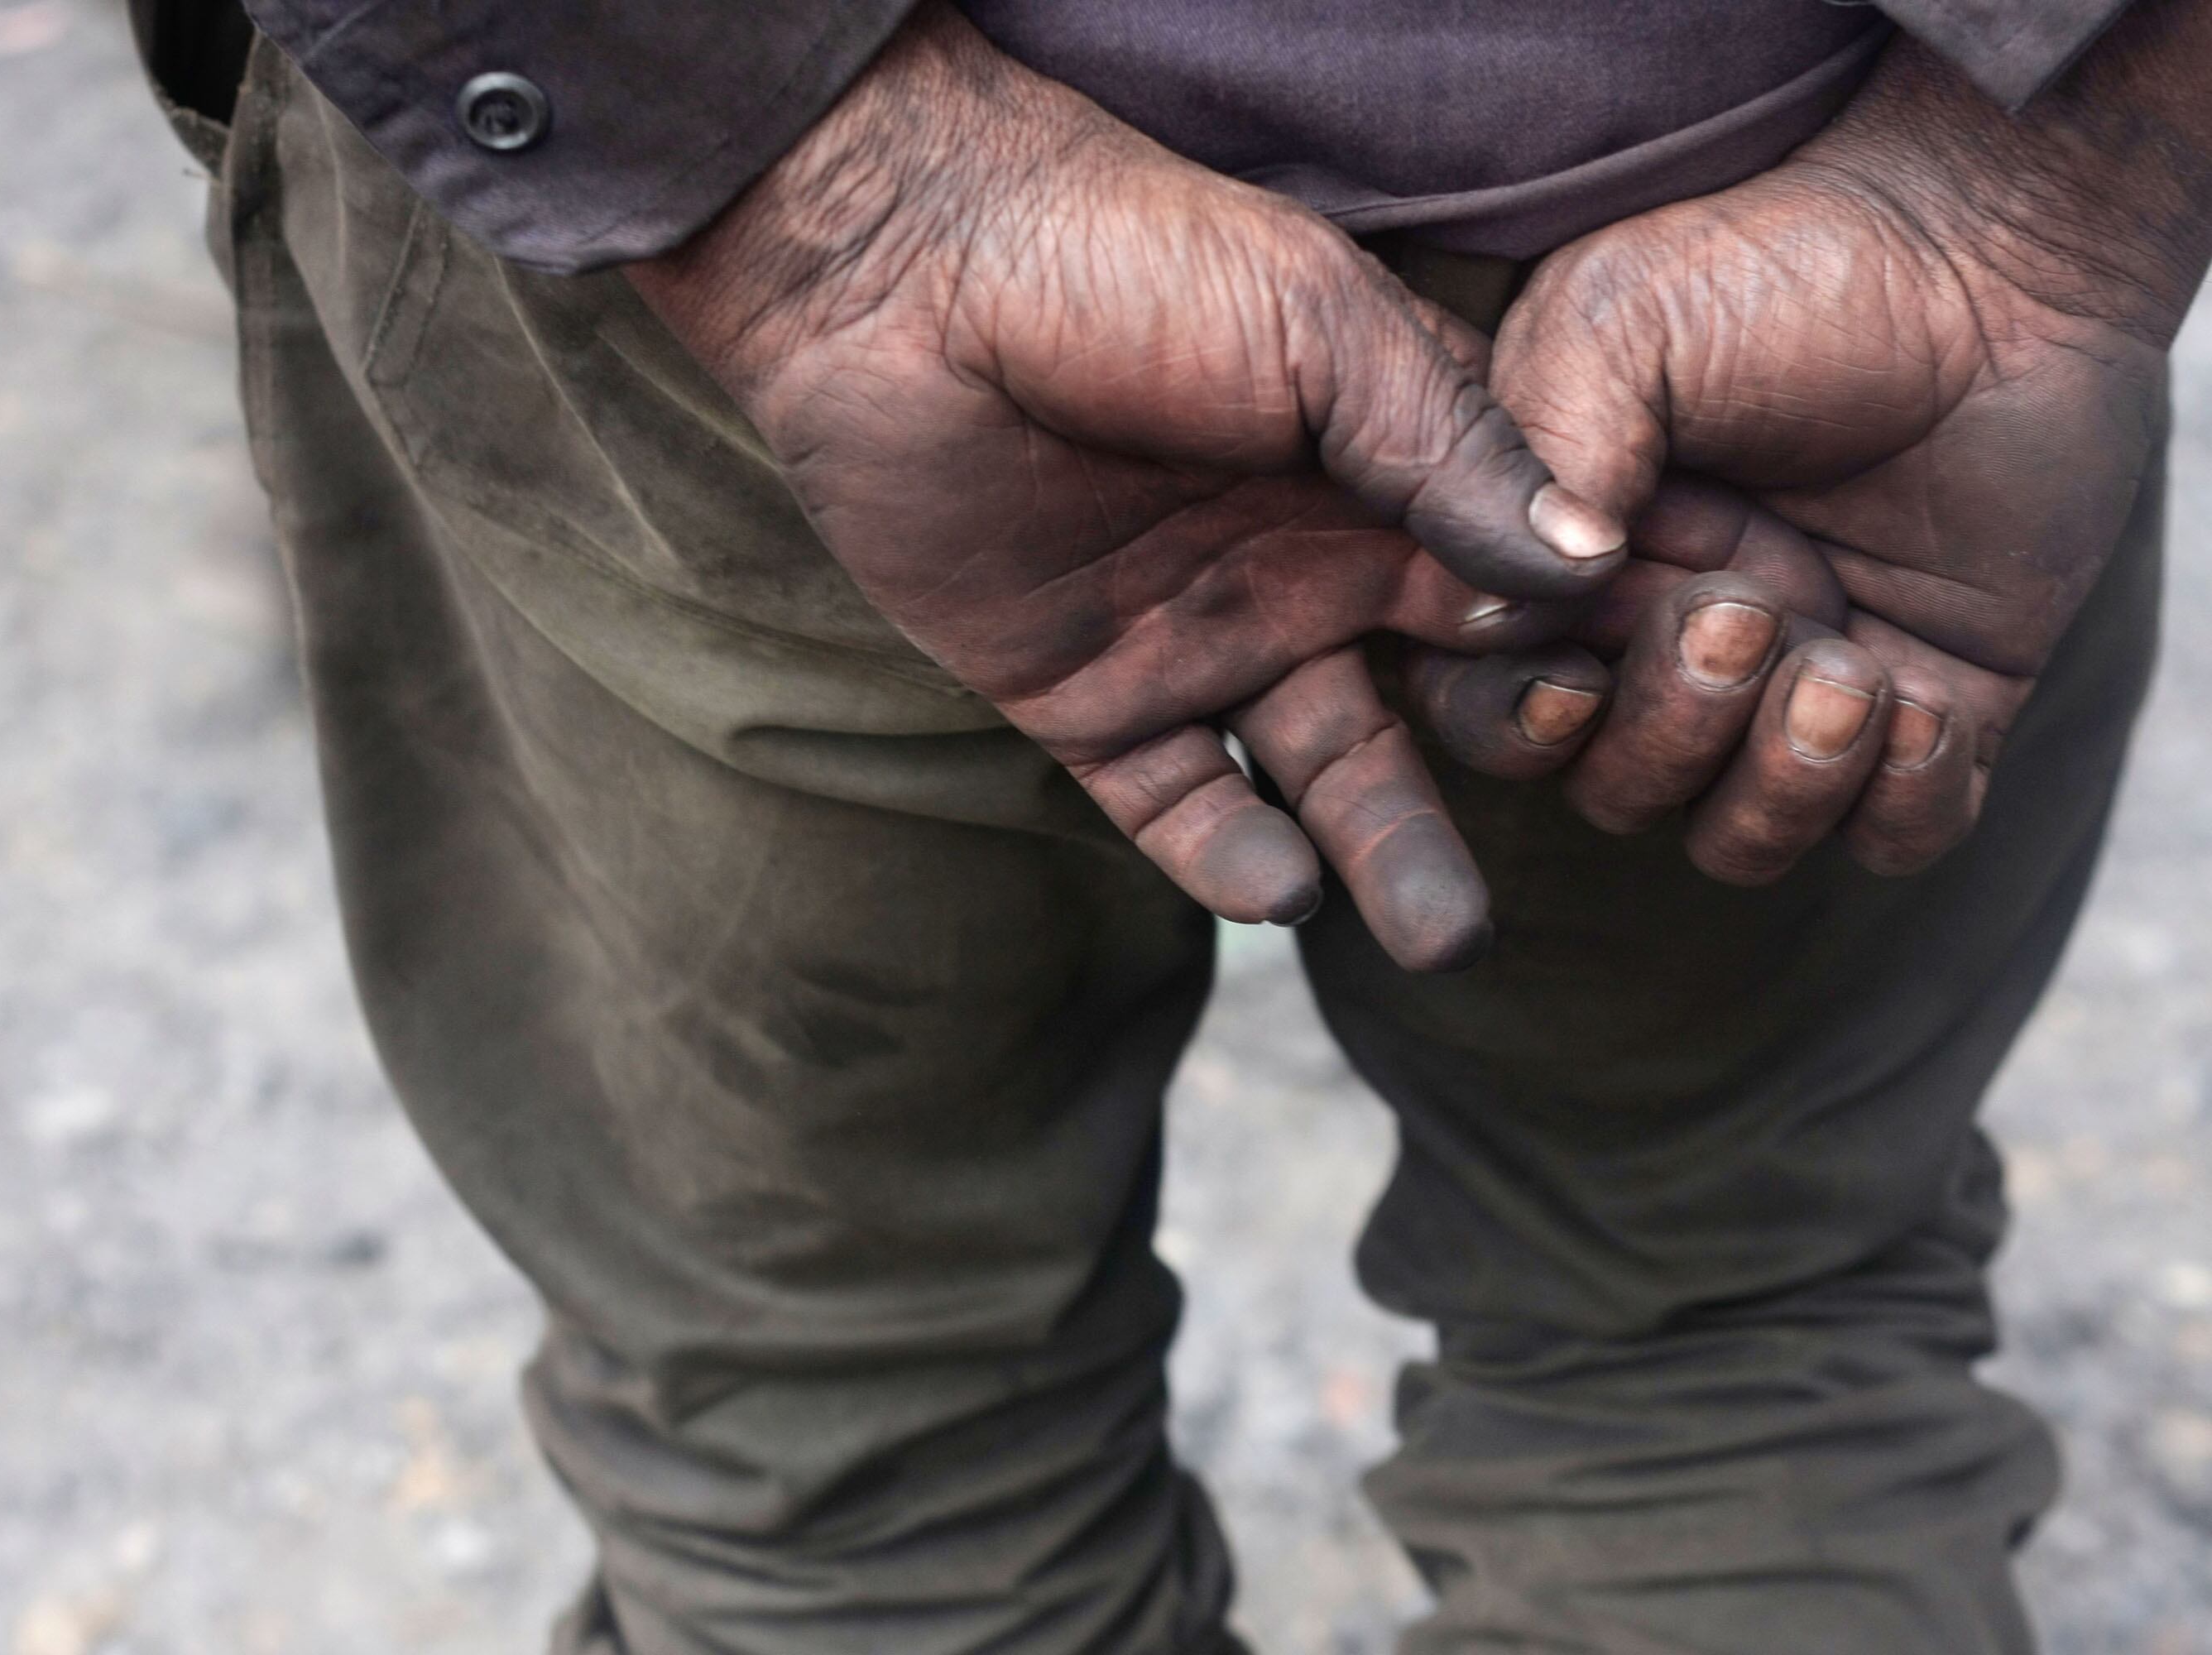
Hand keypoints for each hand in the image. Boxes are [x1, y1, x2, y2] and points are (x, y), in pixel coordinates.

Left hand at [626, 4, 1623, 968]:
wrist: (898, 275)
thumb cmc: (1124, 261)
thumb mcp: (1315, 327)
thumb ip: (1445, 444)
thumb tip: (1590, 562)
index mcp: (1383, 475)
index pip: (1521, 584)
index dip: (1607, 641)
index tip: (1710, 700)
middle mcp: (1307, 569)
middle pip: (1442, 701)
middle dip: (1517, 768)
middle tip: (1591, 826)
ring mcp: (1199, 640)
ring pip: (1321, 778)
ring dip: (1389, 856)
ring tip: (1449, 941)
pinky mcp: (1086, 697)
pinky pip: (1174, 806)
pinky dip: (1230, 858)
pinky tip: (1282, 888)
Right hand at [1450, 0, 2211, 882]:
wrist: (1986, 244)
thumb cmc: (1775, 265)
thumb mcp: (1610, 324)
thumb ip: (1539, 454)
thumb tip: (1535, 593)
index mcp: (1563, 573)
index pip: (1493, 706)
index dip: (1523, 720)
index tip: (1577, 672)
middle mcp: (1664, 644)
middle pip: (1610, 790)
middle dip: (1667, 734)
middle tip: (1739, 615)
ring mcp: (1794, 680)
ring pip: (1737, 835)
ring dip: (1779, 783)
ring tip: (1844, 670)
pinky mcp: (1930, 698)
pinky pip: (1893, 835)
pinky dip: (1898, 806)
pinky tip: (1915, 707)